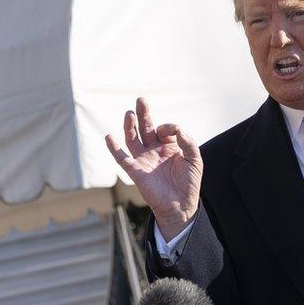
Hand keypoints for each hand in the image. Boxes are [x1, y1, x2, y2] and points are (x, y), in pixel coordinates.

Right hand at [105, 97, 202, 238]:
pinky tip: (108, 137)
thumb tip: (178, 130)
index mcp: (169, 147)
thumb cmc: (189, 183)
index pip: (165, 129)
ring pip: (132, 139)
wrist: (181, 204)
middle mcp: (155, 151)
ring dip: (130, 126)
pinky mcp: (135, 171)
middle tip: (141, 99)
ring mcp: (144, 160)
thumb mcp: (195, 160)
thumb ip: (188, 143)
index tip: (175, 131)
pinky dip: (114, 148)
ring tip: (129, 114)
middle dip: (143, 114)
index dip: (168, 126)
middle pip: (146, 128)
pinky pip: (121, 158)